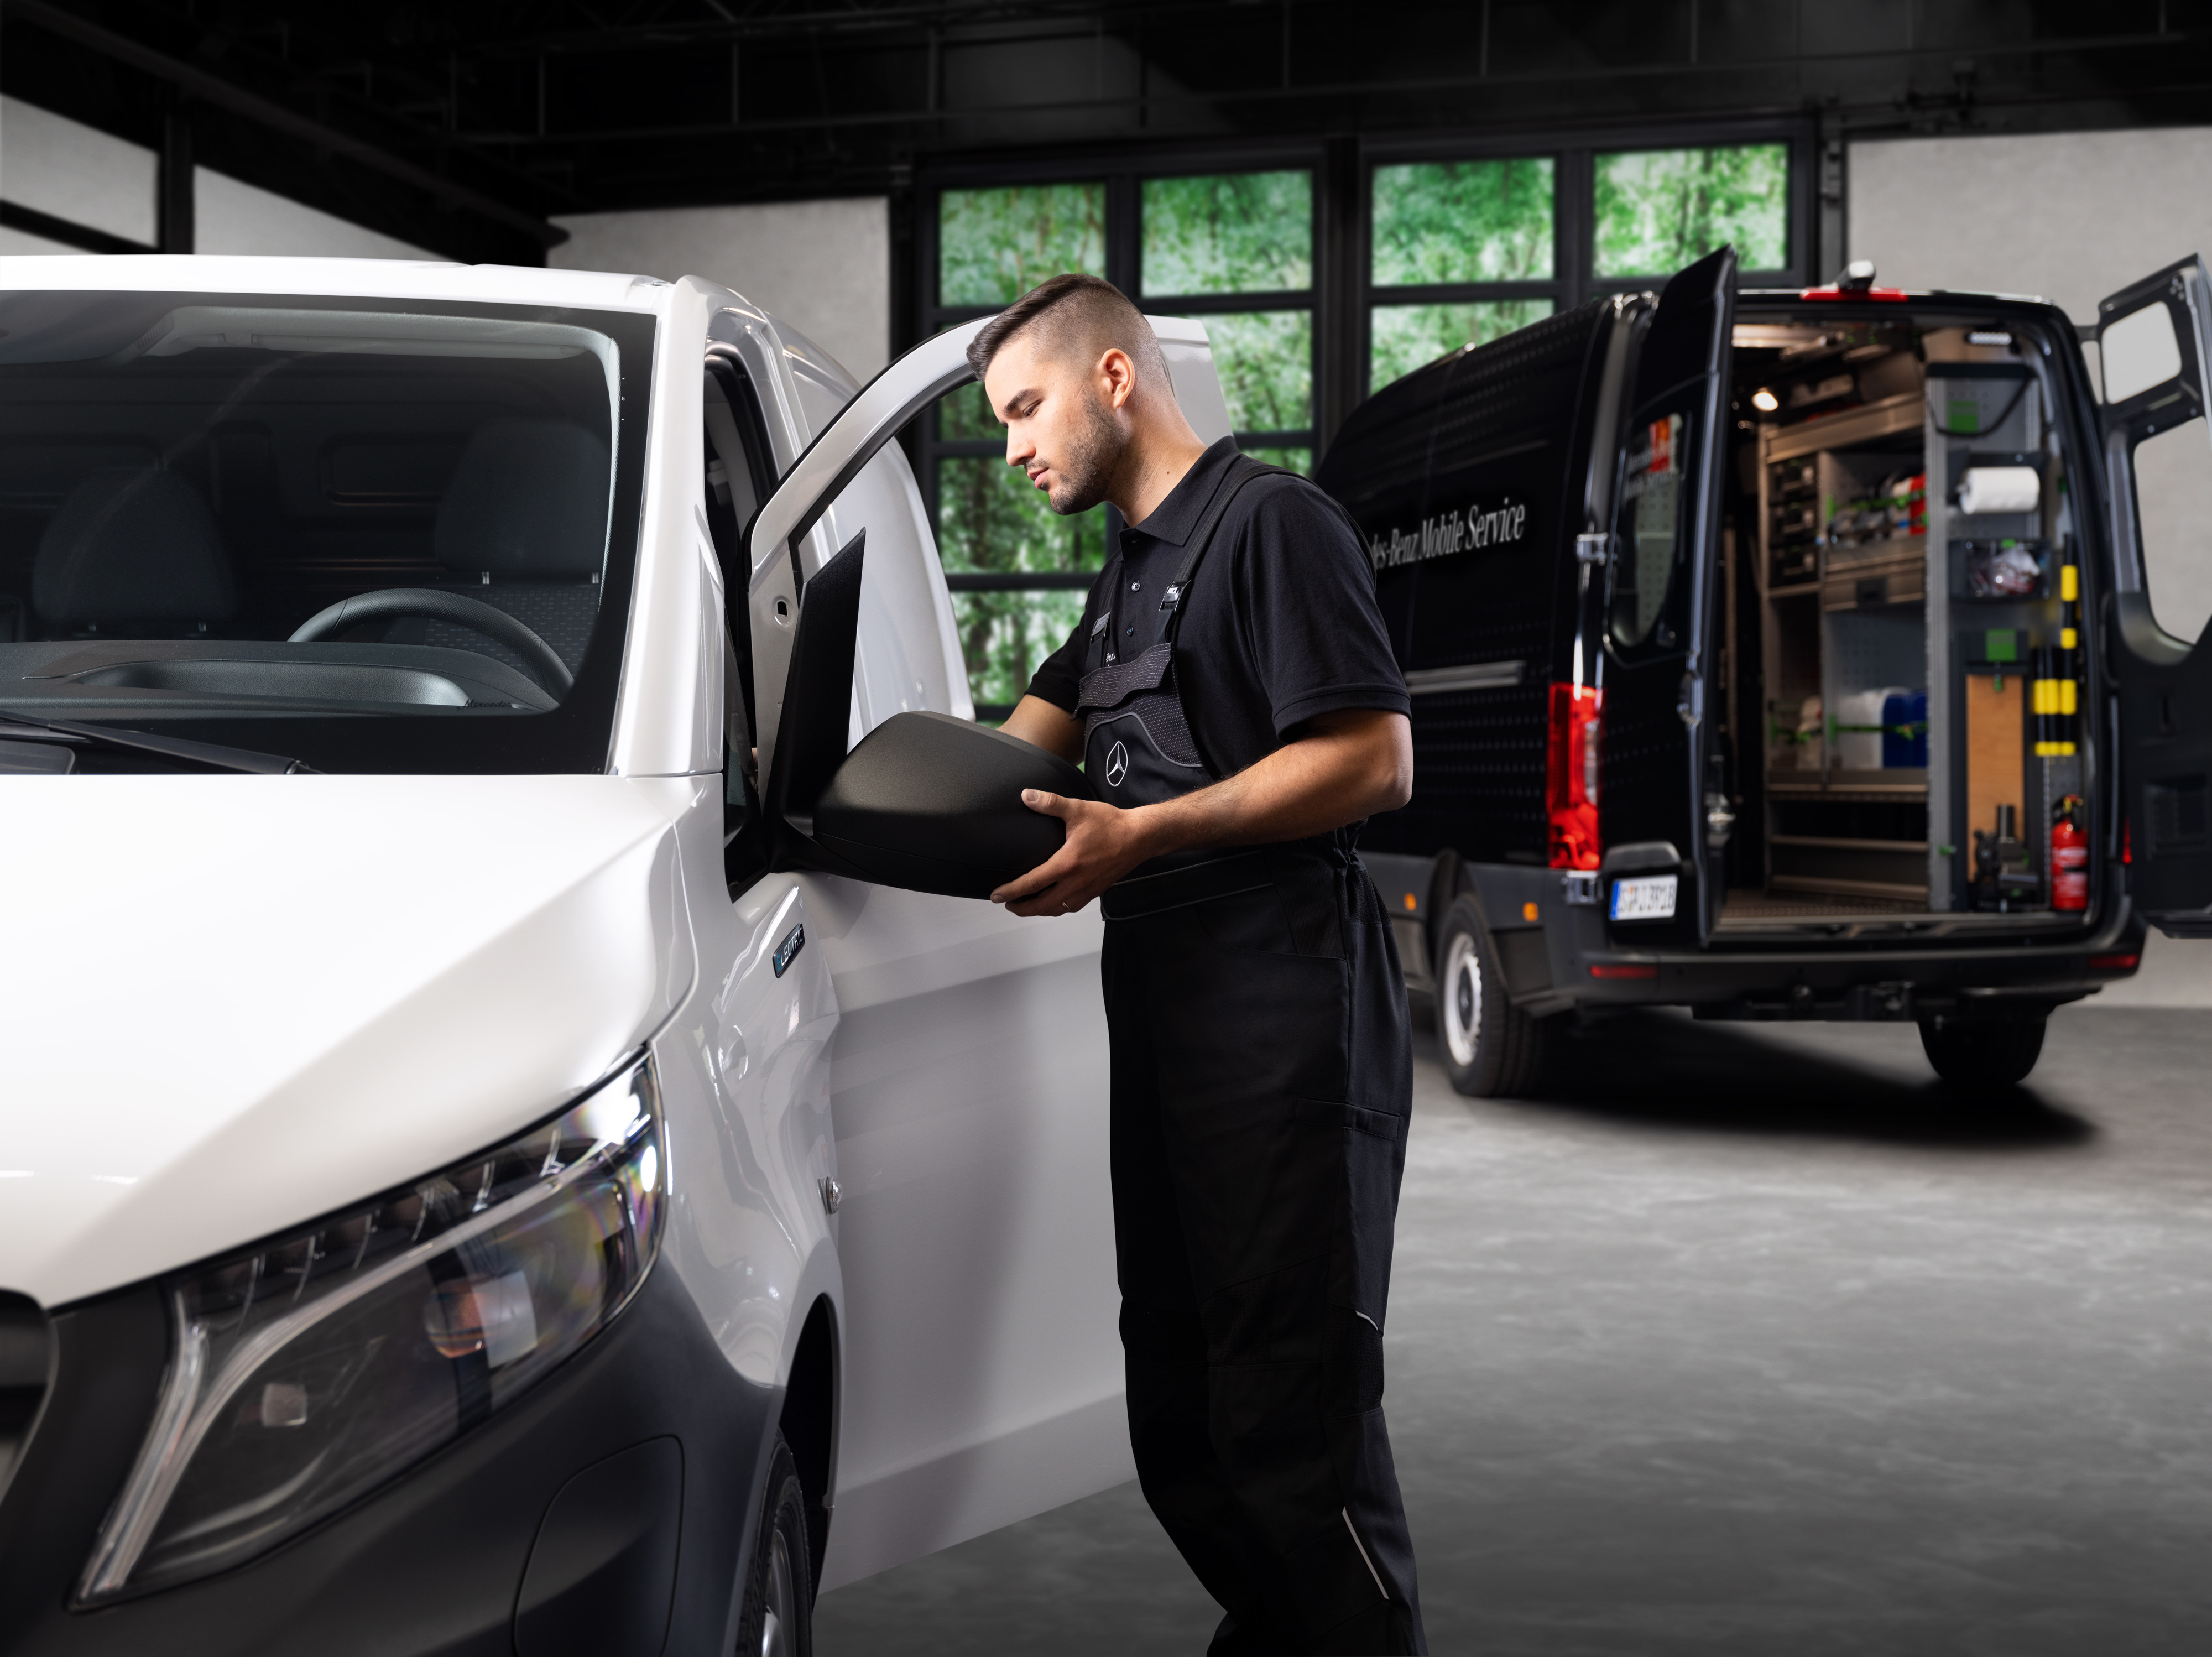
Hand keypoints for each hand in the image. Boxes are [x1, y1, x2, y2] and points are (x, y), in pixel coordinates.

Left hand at [990, 790, 1156, 915]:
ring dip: (1038, 910)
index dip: (1011, 891)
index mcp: (1067, 864)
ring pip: (1056, 909)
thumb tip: (1027, 796)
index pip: (1032, 884)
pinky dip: (1056, 908)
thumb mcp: (1078, 809)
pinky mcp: (1095, 891)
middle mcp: (1075, 882)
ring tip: (1026, 905)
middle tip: (1007, 903)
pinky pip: (1070, 906)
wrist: (1140, 837)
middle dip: (1021, 907)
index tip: (996, 895)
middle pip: (1041, 905)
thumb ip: (1050, 802)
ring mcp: (1086, 890)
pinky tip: (1053, 902)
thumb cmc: (1111, 824)